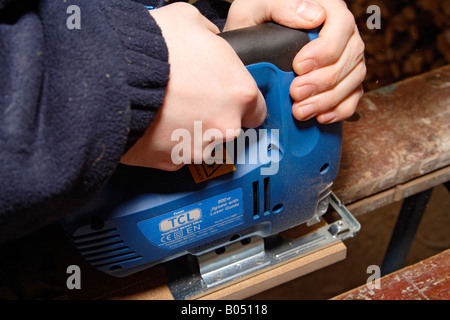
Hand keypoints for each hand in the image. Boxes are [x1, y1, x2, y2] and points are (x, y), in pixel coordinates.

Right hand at [120, 3, 265, 169]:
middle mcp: (225, 125)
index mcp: (239, 92)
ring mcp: (200, 147)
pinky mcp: (173, 162)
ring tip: (169, 110)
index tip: (228, 99)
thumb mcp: (190, 21)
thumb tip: (212, 41)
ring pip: (203, 142)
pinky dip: (169, 143)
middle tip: (191, 99)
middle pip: (230, 126)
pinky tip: (156, 124)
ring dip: (191, 130)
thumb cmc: (152, 49)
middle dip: (214, 115)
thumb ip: (212, 37)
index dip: (241, 103)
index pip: (257, 109)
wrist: (112, 77)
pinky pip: (177, 153)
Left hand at [224, 0, 365, 123]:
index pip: (341, 26)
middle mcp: (342, 33)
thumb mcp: (255, 7)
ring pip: (353, 79)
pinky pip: (353, 96)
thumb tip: (313, 16)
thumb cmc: (254, 21)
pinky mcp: (344, 79)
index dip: (325, 50)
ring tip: (301, 110)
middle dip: (322, 81)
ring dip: (328, 99)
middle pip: (349, 57)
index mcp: (326, 9)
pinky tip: (320, 116)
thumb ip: (280, 6)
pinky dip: (340, 110)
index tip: (299, 66)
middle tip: (295, 92)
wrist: (250, 46)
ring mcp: (346, 57)